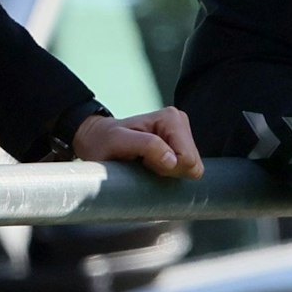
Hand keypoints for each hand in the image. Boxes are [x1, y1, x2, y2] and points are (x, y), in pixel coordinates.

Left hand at [72, 106, 203, 177]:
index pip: (187, 159)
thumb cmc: (104, 142)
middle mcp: (181, 122)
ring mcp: (182, 134)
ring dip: (168, 172)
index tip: (144, 160)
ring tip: (146, 162)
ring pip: (191, 170)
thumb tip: (173, 160)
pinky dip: (169, 173)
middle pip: (192, 165)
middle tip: (144, 162)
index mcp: (171, 118)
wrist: (98, 140)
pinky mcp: (181, 146)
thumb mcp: (118, 142)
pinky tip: (153, 164)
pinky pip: (187, 170)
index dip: (166, 168)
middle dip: (169, 171)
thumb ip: (146, 147)